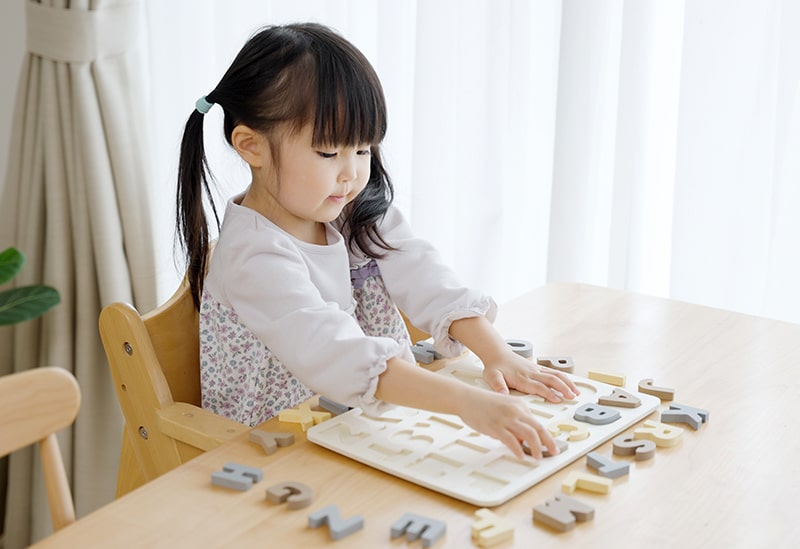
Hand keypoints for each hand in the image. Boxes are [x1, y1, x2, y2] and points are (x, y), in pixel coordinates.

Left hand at [446, 316, 579, 401]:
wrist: (497, 353)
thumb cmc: (495, 367)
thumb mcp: (492, 377)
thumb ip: (498, 386)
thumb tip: (502, 394)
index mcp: (522, 378)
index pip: (538, 386)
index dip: (549, 393)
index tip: (557, 399)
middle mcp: (531, 373)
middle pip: (551, 380)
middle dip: (563, 388)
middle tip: (572, 397)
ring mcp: (536, 369)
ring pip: (555, 375)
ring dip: (567, 383)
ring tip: (576, 392)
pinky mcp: (538, 368)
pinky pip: (554, 372)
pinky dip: (564, 378)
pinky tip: (570, 384)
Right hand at [456, 388, 557, 458]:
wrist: (466, 398)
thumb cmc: (482, 403)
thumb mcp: (504, 408)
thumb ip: (515, 422)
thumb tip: (523, 439)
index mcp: (519, 405)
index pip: (538, 422)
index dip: (546, 435)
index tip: (550, 444)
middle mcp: (515, 411)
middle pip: (538, 428)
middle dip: (549, 442)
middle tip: (554, 451)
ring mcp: (506, 418)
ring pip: (529, 434)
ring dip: (536, 447)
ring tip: (538, 456)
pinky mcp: (495, 426)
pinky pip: (511, 440)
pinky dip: (518, 449)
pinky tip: (521, 455)